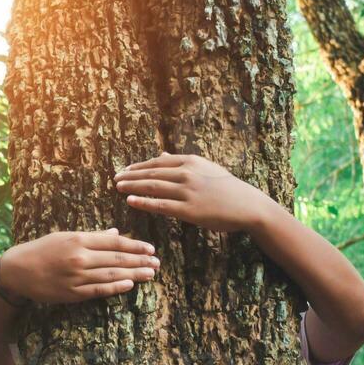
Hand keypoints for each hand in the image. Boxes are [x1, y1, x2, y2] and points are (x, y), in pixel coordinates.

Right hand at [0, 229, 158, 303]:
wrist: (17, 271)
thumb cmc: (41, 250)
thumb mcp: (65, 236)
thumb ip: (92, 236)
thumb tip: (116, 233)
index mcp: (78, 240)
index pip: (114, 242)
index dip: (135, 245)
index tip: (150, 248)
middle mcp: (80, 257)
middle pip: (117, 258)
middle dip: (140, 260)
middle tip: (157, 262)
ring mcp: (77, 277)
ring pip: (112, 274)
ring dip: (134, 274)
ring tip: (150, 273)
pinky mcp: (73, 293)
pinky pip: (99, 290)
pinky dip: (116, 287)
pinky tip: (130, 284)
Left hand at [115, 154, 272, 232]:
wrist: (248, 205)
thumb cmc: (227, 188)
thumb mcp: (205, 168)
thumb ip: (182, 162)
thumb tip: (161, 154)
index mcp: (190, 161)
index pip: (157, 162)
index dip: (138, 166)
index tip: (124, 170)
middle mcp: (187, 173)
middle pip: (151, 173)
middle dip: (131, 175)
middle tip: (115, 178)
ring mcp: (188, 191)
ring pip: (153, 188)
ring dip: (133, 187)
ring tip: (118, 187)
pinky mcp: (189, 210)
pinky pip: (161, 205)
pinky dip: (144, 203)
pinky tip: (130, 201)